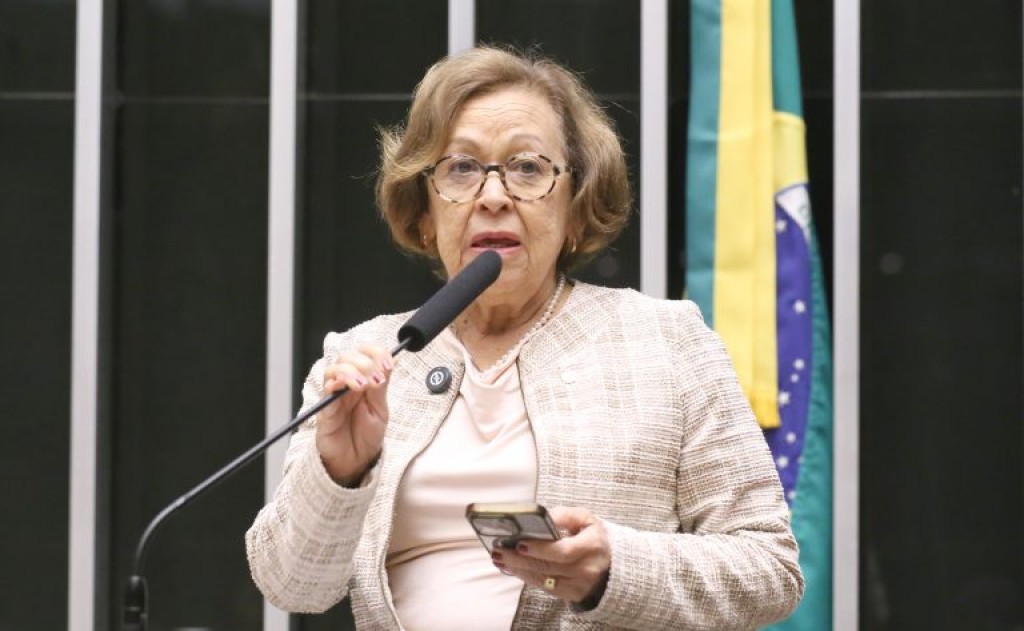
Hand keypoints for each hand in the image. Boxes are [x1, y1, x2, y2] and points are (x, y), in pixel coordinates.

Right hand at [315, 344, 394, 485]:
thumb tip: (392, 359)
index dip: (376, 352)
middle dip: (366, 362)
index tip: (388, 363)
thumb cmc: (366, 436)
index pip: (365, 354)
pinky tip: (349, 387)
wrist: (355, 462)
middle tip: (378, 378)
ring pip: (335, 367)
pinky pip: (326, 388)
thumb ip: (382, 386)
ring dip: (353, 370)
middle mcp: (346, 384)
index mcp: (363, 380)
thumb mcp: (380, 409)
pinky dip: (337, 382)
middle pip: (349, 356)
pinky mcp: (324, 408)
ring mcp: (334, 394)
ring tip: (365, 385)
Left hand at [491, 507, 610, 605]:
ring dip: (518, 569)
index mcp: (592, 546)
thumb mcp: (585, 519)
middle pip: (548, 567)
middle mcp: (587, 569)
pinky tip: (513, 568)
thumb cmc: (593, 537)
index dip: (540, 549)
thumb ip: (564, 515)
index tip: (520, 543)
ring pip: (544, 579)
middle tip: (499, 551)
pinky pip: (545, 588)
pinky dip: (527, 577)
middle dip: (520, 559)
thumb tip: (543, 517)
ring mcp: (579, 585)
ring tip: (500, 559)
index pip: (563, 551)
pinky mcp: (572, 595)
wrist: (611, 564)